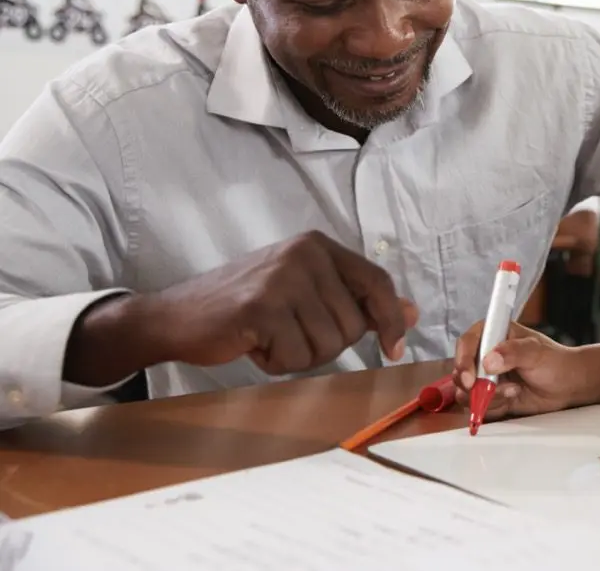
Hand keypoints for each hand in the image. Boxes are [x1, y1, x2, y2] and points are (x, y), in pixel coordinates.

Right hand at [139, 231, 415, 374]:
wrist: (178, 316)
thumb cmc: (248, 307)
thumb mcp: (307, 292)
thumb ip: (358, 299)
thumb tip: (412, 312)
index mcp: (318, 246)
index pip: (376, 281)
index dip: (391, 319)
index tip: (395, 349)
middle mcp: (303, 254)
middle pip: (352, 324)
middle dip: (326, 344)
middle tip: (289, 334)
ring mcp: (281, 278)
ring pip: (327, 345)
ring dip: (300, 356)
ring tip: (270, 337)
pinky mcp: (260, 308)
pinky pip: (295, 356)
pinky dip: (277, 363)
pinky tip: (253, 344)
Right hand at [452, 321, 587, 419]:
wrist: (567, 385)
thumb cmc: (554, 361)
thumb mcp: (535, 352)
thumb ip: (513, 353)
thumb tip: (489, 361)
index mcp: (493, 334)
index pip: (467, 343)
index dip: (464, 360)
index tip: (470, 378)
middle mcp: (485, 355)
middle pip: (460, 371)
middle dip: (474, 385)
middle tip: (493, 389)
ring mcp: (486, 377)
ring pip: (467, 392)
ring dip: (488, 397)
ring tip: (514, 391)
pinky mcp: (490, 396)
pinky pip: (479, 406)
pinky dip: (494, 406)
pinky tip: (513, 398)